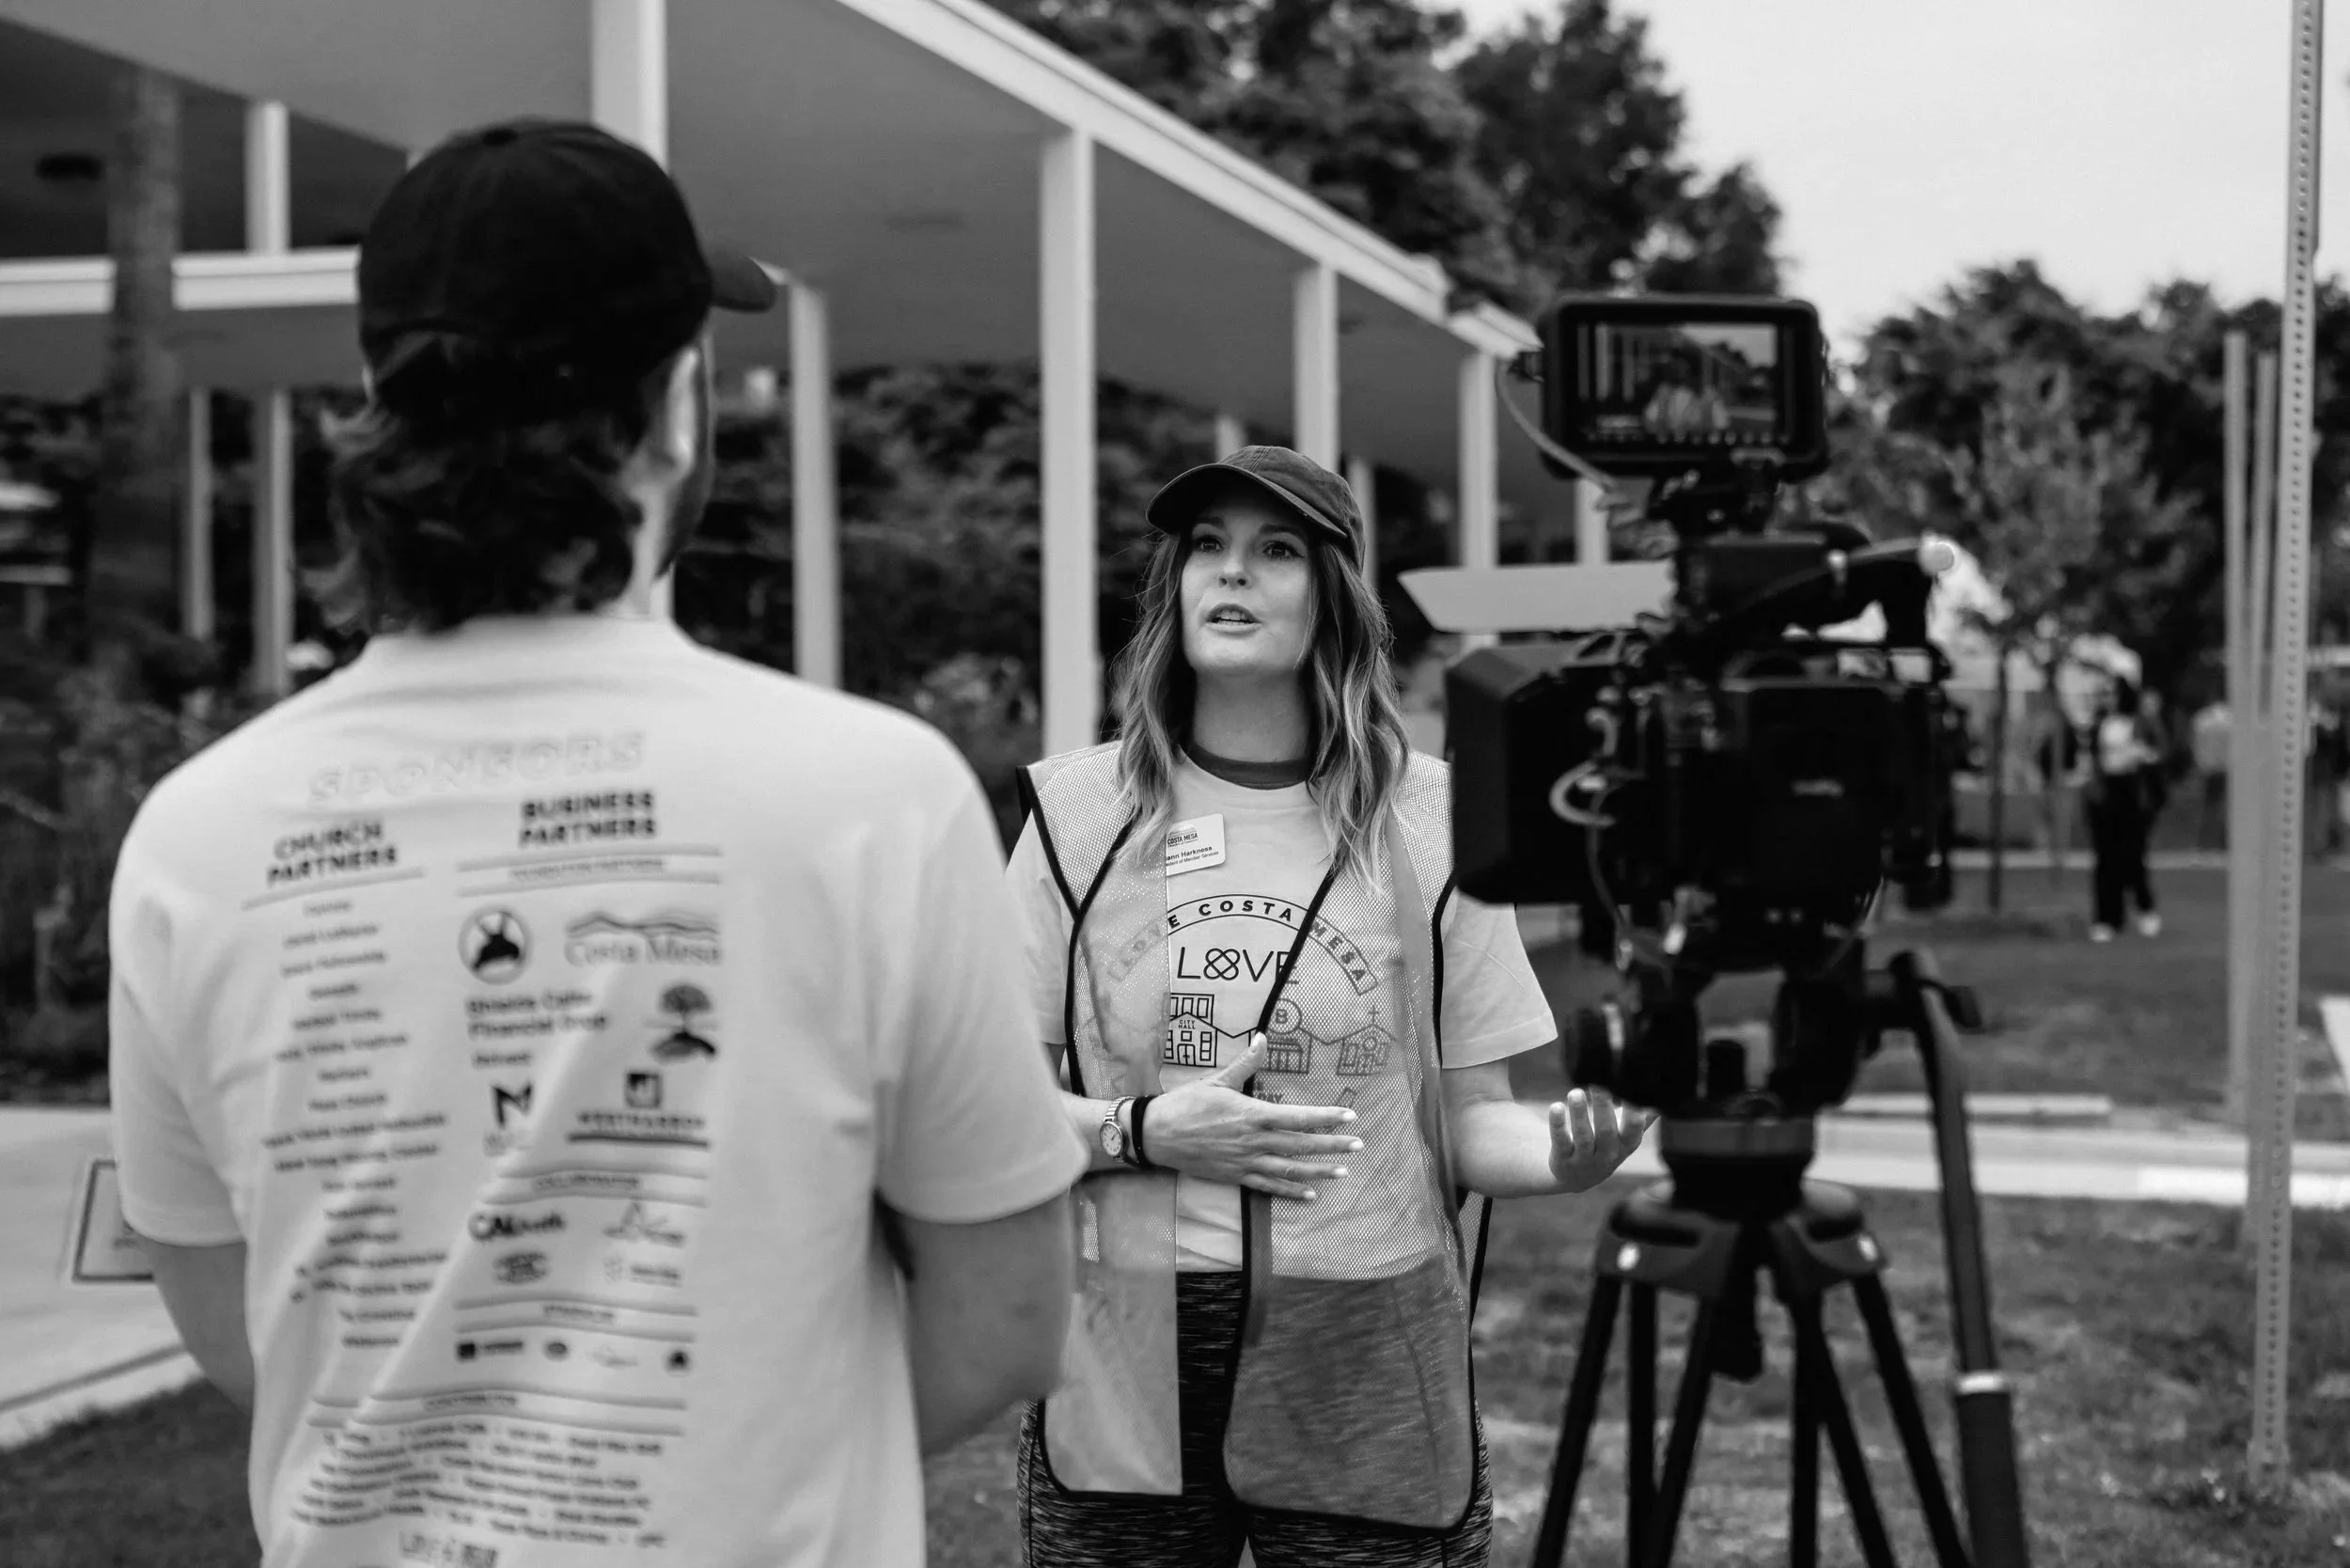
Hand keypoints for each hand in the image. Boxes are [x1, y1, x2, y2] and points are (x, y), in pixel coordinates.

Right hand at [1143, 1034, 1362, 1200]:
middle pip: (1301, 1145)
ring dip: (1319, 1172)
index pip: (1299, 1117)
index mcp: (1253, 1114)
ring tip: (1342, 1172)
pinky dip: (1290, 1191)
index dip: (1326, 1117)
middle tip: (1358, 1145)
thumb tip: (1262, 1037)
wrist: (1157, 1135)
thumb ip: (1245, 1063)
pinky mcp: (1236, 1176)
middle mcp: (1254, 1141)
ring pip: (1290, 1169)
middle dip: (1332, 1145)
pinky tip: (1309, 1194)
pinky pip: (1268, 1186)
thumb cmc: (1186, 1105)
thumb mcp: (1217, 1080)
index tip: (1349, 1116)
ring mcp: (1246, 1162)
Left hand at [1547, 1087, 1653, 1194]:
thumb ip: (1644, 1115)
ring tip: (1575, 1092)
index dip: (1633, 1112)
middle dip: (1602, 1106)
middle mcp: (1608, 1153)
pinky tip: (1556, 1106)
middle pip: (1606, 1130)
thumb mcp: (1627, 1135)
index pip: (1633, 1129)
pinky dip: (1558, 1124)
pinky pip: (1561, 1141)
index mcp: (1626, 1144)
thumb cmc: (1607, 1145)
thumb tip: (1663, 1093)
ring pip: (1583, 1136)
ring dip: (1579, 1114)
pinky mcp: (1563, 1159)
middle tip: (1597, 1083)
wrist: (1577, 1177)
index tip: (1629, 1090)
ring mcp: (1585, 1159)